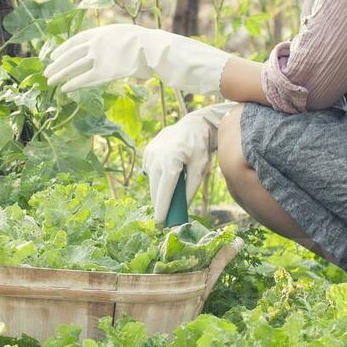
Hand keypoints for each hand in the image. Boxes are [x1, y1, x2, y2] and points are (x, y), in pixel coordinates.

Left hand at [45, 24, 230, 95]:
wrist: (154, 48)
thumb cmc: (146, 43)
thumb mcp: (126, 36)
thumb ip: (114, 44)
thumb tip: (113, 50)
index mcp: (101, 32)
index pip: (76, 40)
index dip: (63, 48)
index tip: (52, 54)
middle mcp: (96, 44)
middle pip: (71, 55)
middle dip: (57, 64)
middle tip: (46, 72)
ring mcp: (99, 58)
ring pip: (73, 68)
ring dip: (60, 75)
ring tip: (50, 82)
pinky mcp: (104, 72)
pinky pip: (84, 79)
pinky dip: (73, 84)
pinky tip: (65, 89)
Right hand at [142, 103, 235, 224]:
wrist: (193, 125)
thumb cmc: (199, 147)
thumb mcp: (200, 169)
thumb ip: (190, 189)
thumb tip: (182, 208)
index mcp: (171, 161)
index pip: (164, 190)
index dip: (162, 207)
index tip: (160, 222)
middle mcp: (156, 157)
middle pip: (155, 188)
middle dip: (159, 203)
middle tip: (165, 217)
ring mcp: (150, 153)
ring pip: (151, 180)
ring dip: (158, 190)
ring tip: (167, 196)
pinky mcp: (147, 151)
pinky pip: (150, 171)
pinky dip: (156, 178)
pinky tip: (166, 175)